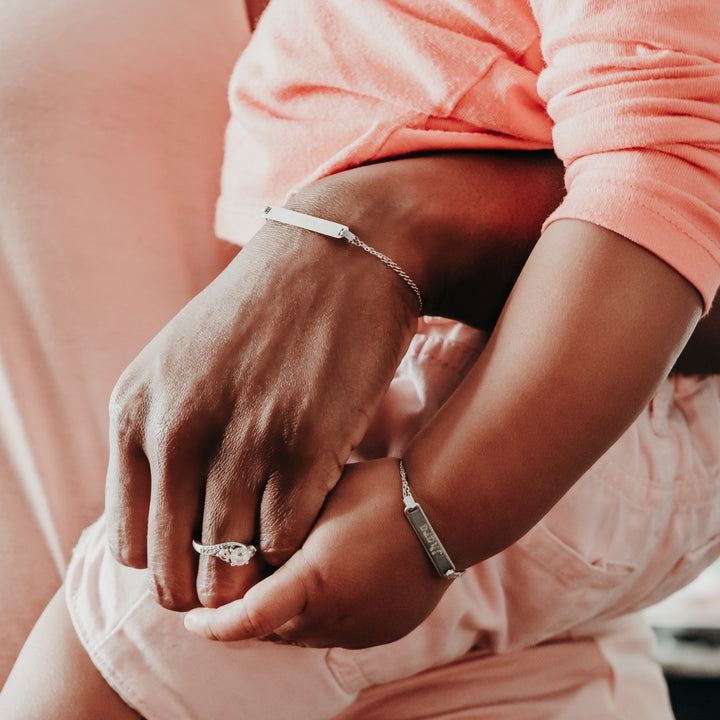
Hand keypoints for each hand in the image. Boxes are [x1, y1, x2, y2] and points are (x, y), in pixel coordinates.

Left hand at [105, 210, 417, 610]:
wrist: (339, 257)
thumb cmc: (265, 315)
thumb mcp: (183, 363)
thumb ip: (162, 436)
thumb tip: (168, 520)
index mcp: (135, 412)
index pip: (131, 543)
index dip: (170, 564)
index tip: (204, 560)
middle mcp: (178, 430)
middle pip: (176, 569)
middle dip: (209, 590)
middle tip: (242, 579)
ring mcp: (242, 438)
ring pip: (232, 567)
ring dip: (254, 577)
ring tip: (276, 554)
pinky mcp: (307, 444)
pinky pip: (287, 538)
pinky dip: (296, 546)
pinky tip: (308, 519)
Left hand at [183, 458, 449, 647]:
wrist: (445, 510)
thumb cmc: (378, 490)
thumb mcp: (319, 499)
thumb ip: (281, 527)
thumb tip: (249, 539)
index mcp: (311, 583)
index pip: (244, 621)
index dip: (212, 624)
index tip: (193, 619)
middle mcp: (333, 618)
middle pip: (271, 632)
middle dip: (250, 614)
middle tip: (240, 586)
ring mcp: (361, 631)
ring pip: (304, 635)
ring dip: (287, 616)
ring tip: (286, 581)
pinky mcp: (383, 632)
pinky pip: (337, 633)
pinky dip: (322, 617)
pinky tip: (330, 583)